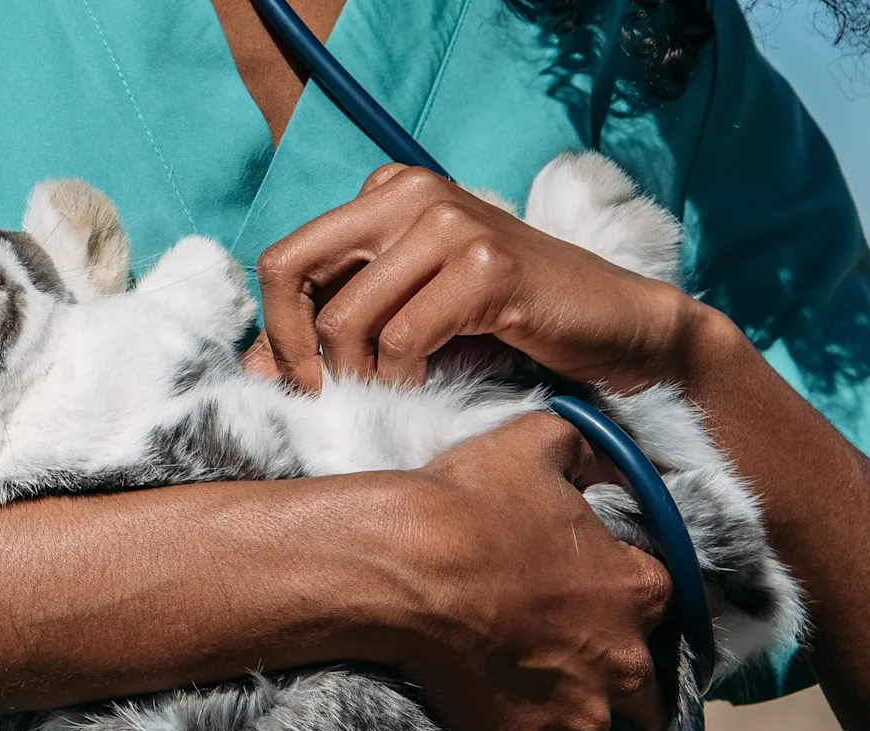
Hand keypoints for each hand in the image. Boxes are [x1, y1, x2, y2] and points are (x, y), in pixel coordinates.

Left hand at [242, 165, 708, 390]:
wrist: (616, 329)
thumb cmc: (508, 324)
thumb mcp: (408, 315)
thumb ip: (337, 326)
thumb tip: (253, 370)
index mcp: (385, 192)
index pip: (285, 259)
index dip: (276, 330)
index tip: (299, 383)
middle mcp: (410, 192)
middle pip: (292, 271)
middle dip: (294, 350)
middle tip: (325, 399)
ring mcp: (450, 222)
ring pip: (347, 316)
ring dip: (357, 377)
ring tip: (389, 398)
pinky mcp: (487, 265)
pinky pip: (403, 338)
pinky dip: (403, 380)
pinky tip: (426, 390)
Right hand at [384, 413, 672, 730]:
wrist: (405, 567)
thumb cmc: (470, 503)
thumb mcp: (535, 444)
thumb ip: (581, 445)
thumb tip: (600, 444)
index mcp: (635, 592)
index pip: (680, 609)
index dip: (650, 609)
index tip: (627, 612)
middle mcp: (618, 664)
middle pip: (651, 703)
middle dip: (625, 696)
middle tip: (583, 680)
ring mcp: (572, 716)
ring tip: (539, 725)